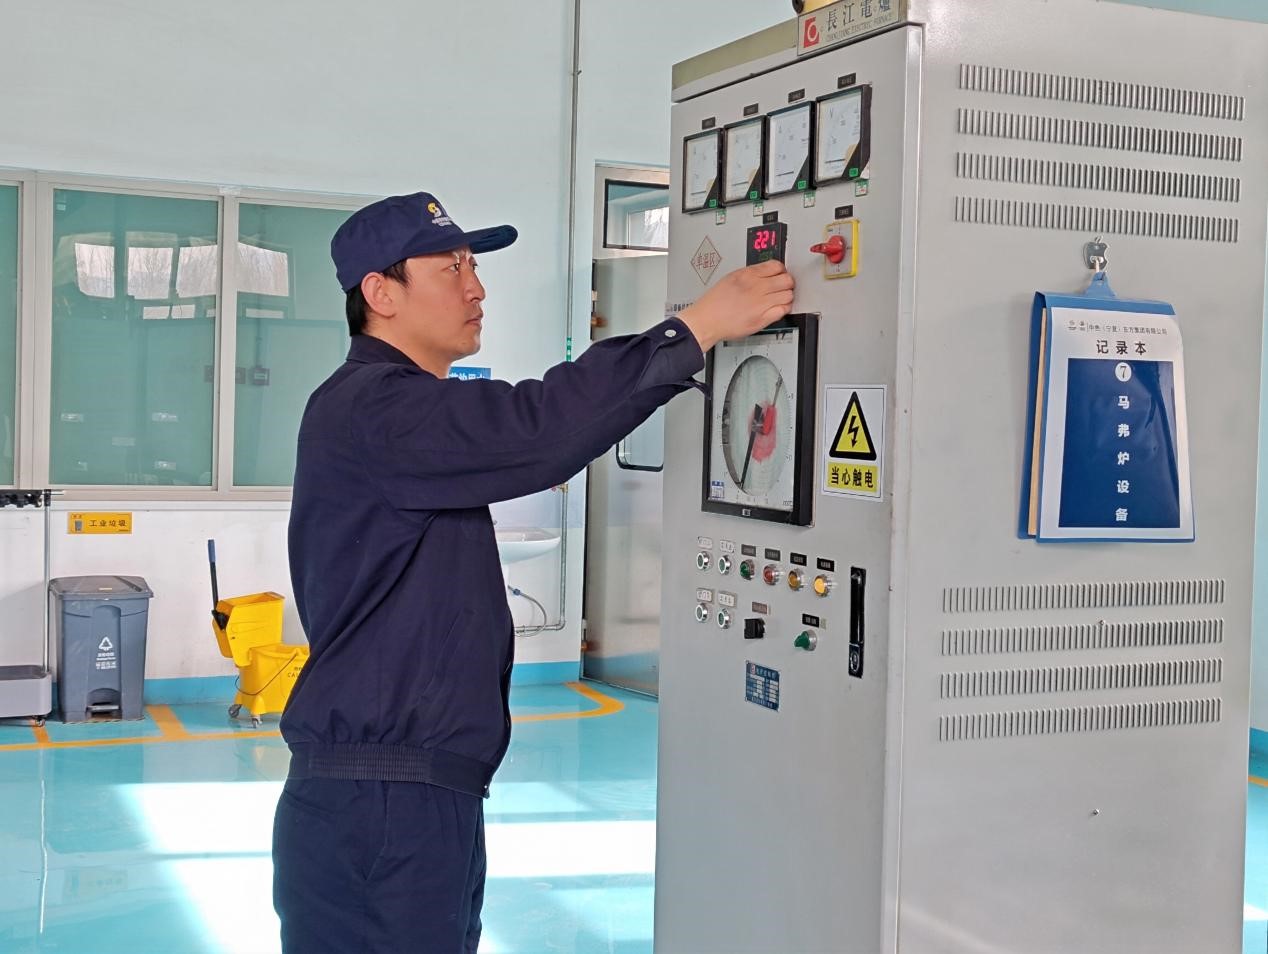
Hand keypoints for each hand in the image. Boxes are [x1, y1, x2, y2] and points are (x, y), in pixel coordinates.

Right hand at [677, 261, 794, 351]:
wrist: (706, 321)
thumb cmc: (714, 303)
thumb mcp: (730, 278)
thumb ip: (750, 275)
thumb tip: (764, 274)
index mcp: (747, 274)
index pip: (776, 266)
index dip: (781, 270)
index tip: (780, 275)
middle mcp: (756, 287)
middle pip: (786, 279)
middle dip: (787, 283)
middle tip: (783, 287)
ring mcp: (760, 303)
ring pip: (788, 295)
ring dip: (787, 296)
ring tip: (780, 299)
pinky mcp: (762, 318)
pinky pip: (783, 310)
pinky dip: (784, 309)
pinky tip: (778, 309)